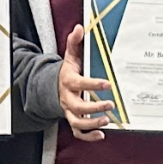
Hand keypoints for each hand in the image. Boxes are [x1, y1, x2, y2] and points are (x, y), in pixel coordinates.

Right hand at [57, 24, 114, 140]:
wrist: (52, 88)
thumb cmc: (68, 72)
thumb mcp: (70, 57)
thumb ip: (74, 43)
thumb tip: (79, 27)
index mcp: (68, 82)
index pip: (80, 84)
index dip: (93, 85)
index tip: (108, 84)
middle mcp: (68, 98)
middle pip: (78, 107)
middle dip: (94, 108)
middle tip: (110, 105)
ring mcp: (69, 111)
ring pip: (77, 122)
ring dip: (92, 124)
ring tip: (107, 121)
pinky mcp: (72, 120)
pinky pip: (78, 132)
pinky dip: (88, 136)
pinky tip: (101, 135)